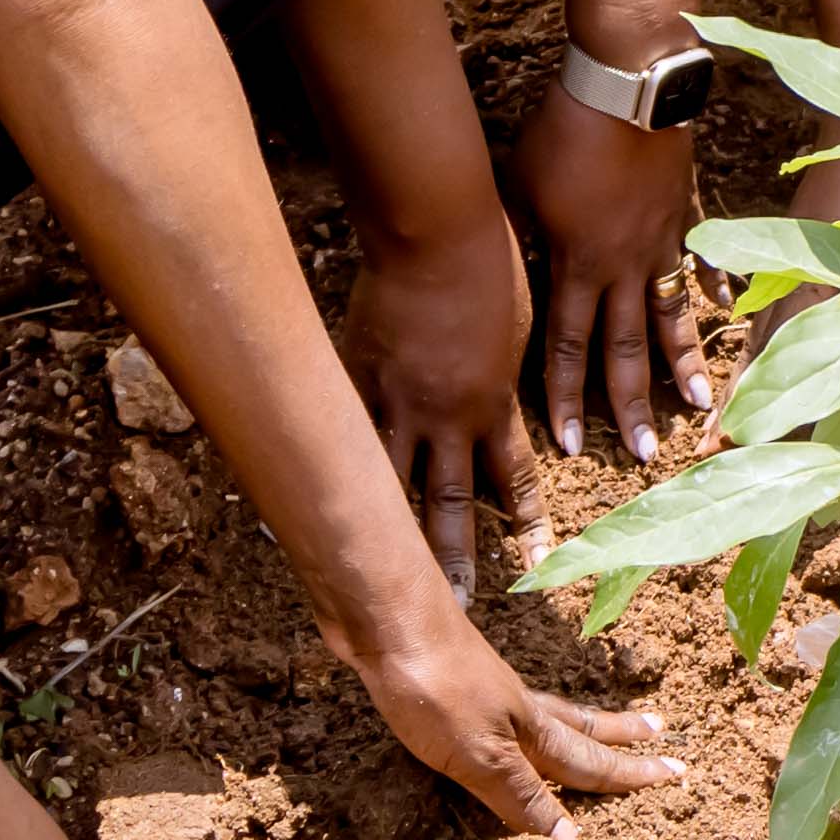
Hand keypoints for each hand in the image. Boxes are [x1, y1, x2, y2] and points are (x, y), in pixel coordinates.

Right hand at [341, 203, 536, 592]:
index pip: (513, 480)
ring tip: (383, 581)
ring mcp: (394, 405)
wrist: (439, 233)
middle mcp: (445, 418)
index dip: (526, 523)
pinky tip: (304, 506)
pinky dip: (325, 472)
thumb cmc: (492, 265)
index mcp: (493, 404)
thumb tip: (502, 389)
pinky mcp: (353, 381)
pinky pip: (339, 438)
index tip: (536, 563)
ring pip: (392, 486)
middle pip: (449, 503)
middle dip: (455, 558)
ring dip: (393, 537)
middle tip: (458, 605)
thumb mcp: (517, 327)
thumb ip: (505, 370)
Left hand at [342, 593, 681, 839]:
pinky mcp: (452, 681)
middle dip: (621, 739)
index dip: (628, 776)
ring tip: (606, 722)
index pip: (589, 763)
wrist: (384, 621)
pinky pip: (507, 708)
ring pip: (548, 711)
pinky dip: (526, 716)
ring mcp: (487, 691)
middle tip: (660, 729)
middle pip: (580, 728)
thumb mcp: (481, 756)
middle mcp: (517, 709)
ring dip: (582, 722)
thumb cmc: (435, 689)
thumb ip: (524, 796)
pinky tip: (512, 716)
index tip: (675, 775)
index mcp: (530, 731)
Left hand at [509, 83, 716, 467]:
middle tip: (648, 455)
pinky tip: (726, 314)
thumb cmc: (563, 134)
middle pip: (626, 349)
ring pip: (670, 317)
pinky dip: (711, 289)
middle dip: (633, 406)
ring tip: (701, 407)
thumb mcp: (521, 193)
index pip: (566, 348)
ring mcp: (659, 244)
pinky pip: (697, 262)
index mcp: (578, 267)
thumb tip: (503, 285)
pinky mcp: (682, 215)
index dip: (567, 398)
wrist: (629, 90)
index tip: (572, 446)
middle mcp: (622, 268)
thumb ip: (519, 244)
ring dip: (683, 366)